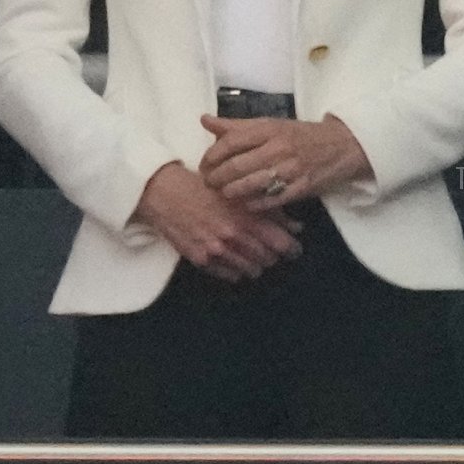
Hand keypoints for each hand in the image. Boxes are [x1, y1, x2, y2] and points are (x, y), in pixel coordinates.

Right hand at [132, 162, 303, 281]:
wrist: (166, 194)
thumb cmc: (206, 187)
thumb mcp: (241, 193)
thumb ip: (270, 209)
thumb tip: (296, 226)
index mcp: (246, 217)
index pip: (280, 243)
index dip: (292, 248)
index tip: (295, 249)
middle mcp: (233, 237)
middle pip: (268, 259)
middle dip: (274, 255)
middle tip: (274, 249)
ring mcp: (216, 251)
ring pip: (251, 270)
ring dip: (257, 264)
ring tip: (257, 255)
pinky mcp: (200, 261)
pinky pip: (230, 275)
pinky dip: (238, 270)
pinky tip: (238, 260)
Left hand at [199, 114, 373, 211]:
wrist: (341, 146)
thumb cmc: (300, 135)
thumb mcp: (270, 125)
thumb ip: (236, 126)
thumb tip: (204, 120)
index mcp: (270, 129)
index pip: (231, 142)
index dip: (211, 156)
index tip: (204, 165)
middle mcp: (279, 147)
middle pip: (236, 166)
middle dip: (216, 178)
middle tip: (208, 184)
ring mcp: (291, 169)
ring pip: (249, 185)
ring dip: (231, 193)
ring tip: (224, 194)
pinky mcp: (301, 188)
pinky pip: (269, 200)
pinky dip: (252, 204)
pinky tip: (245, 202)